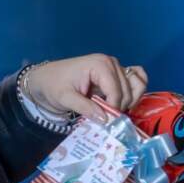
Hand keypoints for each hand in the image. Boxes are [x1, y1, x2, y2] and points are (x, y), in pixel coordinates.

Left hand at [27, 55, 147, 119]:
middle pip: (128, 90)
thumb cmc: (53, 85)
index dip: (113, 108)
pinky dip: (136, 91)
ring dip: (131, 100)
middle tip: (106, 118)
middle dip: (120, 107)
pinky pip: (137, 79)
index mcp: (99, 64)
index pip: (116, 90)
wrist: (46, 78)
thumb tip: (105, 120)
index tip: (105, 120)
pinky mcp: (117, 72)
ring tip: (115, 110)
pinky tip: (125, 103)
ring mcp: (116, 66)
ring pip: (136, 85)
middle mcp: (111, 62)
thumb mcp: (65, 98)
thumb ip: (85, 107)